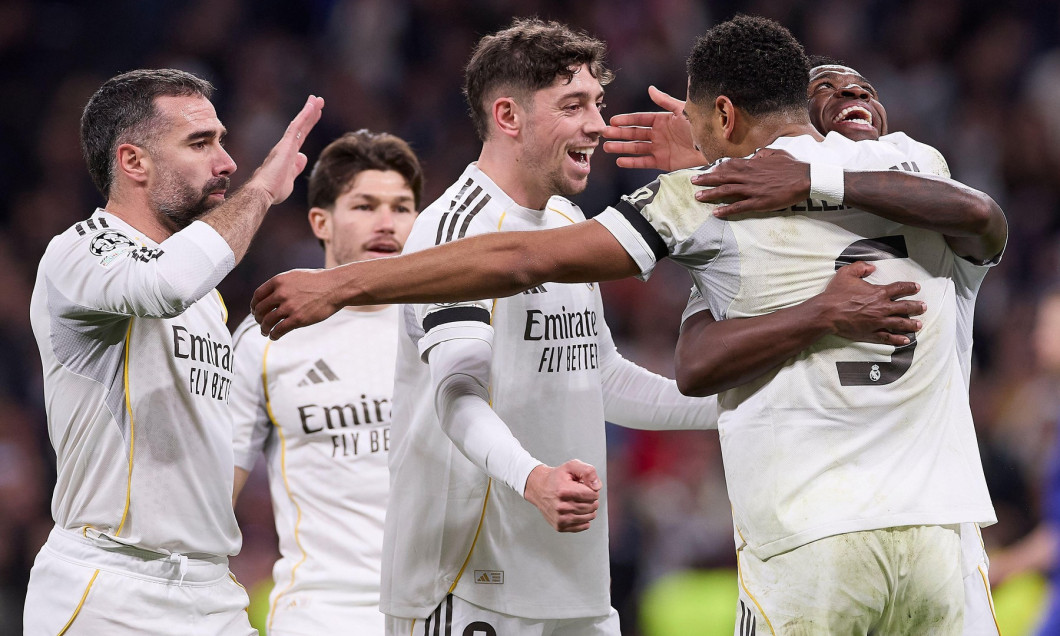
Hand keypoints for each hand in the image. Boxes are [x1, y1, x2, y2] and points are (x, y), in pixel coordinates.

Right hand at [246, 95, 324, 204]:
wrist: (262, 192)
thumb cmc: (273, 190)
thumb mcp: (290, 178)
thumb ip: (296, 167)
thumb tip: (303, 156)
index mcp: (288, 155)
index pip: (301, 136)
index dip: (308, 125)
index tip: (315, 115)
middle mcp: (286, 147)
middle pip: (301, 127)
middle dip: (311, 114)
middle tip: (318, 101)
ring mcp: (285, 145)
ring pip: (299, 124)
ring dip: (309, 111)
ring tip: (317, 99)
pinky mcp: (286, 145)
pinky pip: (296, 127)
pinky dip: (304, 116)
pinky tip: (311, 107)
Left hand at [251, 268, 343, 338]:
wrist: (335, 287)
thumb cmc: (318, 281)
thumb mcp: (296, 276)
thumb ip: (282, 284)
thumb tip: (271, 295)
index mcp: (279, 281)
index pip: (258, 295)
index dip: (254, 305)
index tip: (256, 311)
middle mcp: (281, 293)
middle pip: (260, 309)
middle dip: (258, 318)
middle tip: (260, 323)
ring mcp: (289, 307)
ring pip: (267, 321)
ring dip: (264, 328)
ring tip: (265, 332)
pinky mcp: (298, 319)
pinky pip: (279, 330)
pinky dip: (274, 335)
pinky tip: (274, 336)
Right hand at [523, 460, 601, 532]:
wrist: (538, 488)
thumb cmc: (556, 477)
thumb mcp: (571, 466)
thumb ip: (588, 472)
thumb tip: (597, 487)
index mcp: (564, 491)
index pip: (592, 495)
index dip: (593, 490)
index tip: (585, 487)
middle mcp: (561, 506)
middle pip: (591, 506)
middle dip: (591, 499)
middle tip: (582, 494)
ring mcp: (560, 518)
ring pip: (589, 517)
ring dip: (589, 509)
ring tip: (579, 501)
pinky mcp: (560, 526)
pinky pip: (583, 526)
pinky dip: (584, 518)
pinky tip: (577, 510)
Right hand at [603, 86, 701, 171]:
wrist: (714, 146)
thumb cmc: (702, 125)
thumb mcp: (682, 110)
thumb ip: (665, 101)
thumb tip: (650, 89)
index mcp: (663, 120)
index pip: (640, 119)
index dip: (626, 120)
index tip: (613, 121)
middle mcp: (659, 134)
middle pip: (635, 133)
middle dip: (619, 133)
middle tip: (604, 134)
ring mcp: (660, 148)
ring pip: (636, 148)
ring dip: (622, 147)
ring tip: (607, 147)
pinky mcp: (663, 162)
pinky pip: (644, 162)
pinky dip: (632, 162)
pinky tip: (620, 161)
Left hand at [692, 149, 809, 215]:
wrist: (805, 178)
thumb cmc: (792, 166)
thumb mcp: (776, 153)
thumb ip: (763, 154)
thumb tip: (755, 155)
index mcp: (753, 164)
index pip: (730, 165)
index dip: (717, 168)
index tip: (707, 170)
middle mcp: (749, 176)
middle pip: (722, 177)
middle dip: (706, 179)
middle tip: (692, 181)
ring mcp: (752, 189)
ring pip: (726, 191)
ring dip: (710, 194)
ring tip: (697, 197)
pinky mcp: (758, 202)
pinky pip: (738, 207)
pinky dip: (725, 210)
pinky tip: (715, 213)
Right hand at [814, 262, 924, 345]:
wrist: (827, 313)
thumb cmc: (836, 293)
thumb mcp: (846, 273)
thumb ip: (860, 267)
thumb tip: (871, 267)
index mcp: (878, 293)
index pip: (899, 289)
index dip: (909, 287)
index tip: (917, 287)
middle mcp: (882, 307)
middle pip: (904, 307)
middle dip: (916, 307)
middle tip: (924, 307)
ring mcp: (877, 322)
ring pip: (899, 323)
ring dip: (911, 324)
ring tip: (919, 324)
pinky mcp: (871, 333)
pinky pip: (887, 337)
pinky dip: (897, 339)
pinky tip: (905, 340)